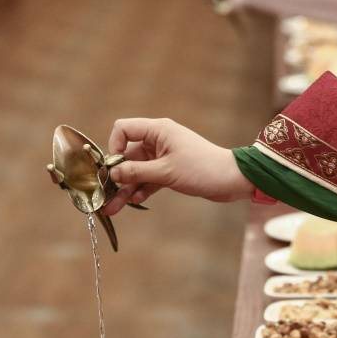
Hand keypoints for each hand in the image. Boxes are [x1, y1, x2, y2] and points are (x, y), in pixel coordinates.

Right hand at [101, 118, 253, 213]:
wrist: (232, 180)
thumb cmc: (202, 169)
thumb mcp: (166, 172)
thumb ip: (136, 172)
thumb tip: (112, 172)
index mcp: (158, 131)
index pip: (124, 129)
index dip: (114, 146)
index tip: (114, 167)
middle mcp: (159, 140)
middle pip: (128, 155)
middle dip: (117, 176)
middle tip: (104, 196)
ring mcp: (164, 155)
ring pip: (137, 170)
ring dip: (126, 187)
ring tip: (113, 208)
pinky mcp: (170, 170)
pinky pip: (149, 178)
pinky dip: (142, 188)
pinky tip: (135, 201)